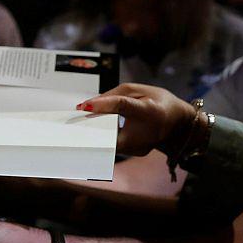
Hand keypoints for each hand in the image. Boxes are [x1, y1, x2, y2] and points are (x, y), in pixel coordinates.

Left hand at [77, 83, 195, 156]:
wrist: (178, 124)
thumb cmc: (156, 101)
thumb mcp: (138, 90)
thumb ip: (113, 95)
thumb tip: (87, 106)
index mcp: (149, 111)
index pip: (124, 106)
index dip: (103, 105)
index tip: (83, 106)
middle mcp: (145, 133)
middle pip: (110, 134)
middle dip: (87, 132)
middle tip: (64, 128)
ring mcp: (140, 147)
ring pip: (108, 144)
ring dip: (89, 138)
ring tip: (67, 134)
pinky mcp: (134, 153)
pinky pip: (111, 147)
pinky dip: (97, 142)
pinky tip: (80, 138)